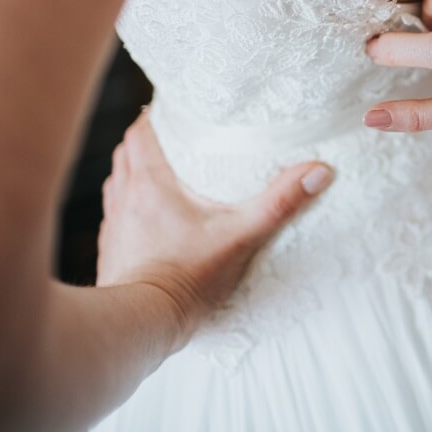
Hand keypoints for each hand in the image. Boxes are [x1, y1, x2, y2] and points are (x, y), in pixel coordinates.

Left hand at [97, 114, 332, 348]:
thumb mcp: (241, 236)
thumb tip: (319, 171)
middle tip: (176, 136)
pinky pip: (117, 215)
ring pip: (118, 182)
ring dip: (136, 171)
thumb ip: (279, 203)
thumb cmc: (187, 277)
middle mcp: (124, 197)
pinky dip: (131, 205)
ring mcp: (114, 225)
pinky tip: (151, 218)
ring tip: (164, 172)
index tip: (174, 107)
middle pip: (127, 152)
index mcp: (150, 182)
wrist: (141, 323)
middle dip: (148, 140)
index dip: (155, 115)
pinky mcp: (112, 251)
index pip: (140, 131)